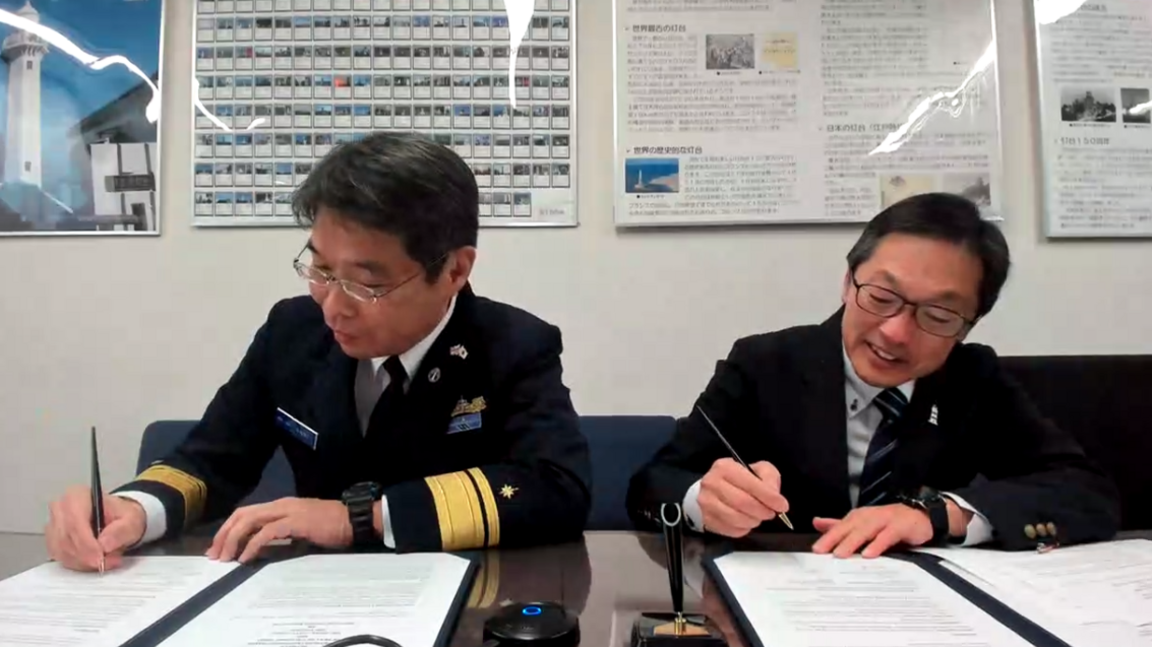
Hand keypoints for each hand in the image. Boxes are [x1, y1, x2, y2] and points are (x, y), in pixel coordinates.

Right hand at [45, 485, 145, 571]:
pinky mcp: (53, 542)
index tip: (99, 558)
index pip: (74, 522)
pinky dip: (79, 564)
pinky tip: (94, 561)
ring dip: (84, 562)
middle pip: (65, 539)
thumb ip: (120, 530)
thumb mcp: (131, 519)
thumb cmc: (121, 515)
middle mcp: (60, 508)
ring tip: (107, 560)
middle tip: (107, 562)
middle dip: (87, 556)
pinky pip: (61, 558)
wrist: (117, 520)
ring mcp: (54, 526)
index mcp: (77, 496)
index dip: (86, 543)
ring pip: (62, 552)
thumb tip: (105, 544)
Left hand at [206, 497, 356, 563]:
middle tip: (215, 555)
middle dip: (224, 534)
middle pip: (242, 514)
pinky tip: (246, 558)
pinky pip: (266, 533)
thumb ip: (282, 533)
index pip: (246, 512)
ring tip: (226, 558)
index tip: (219, 547)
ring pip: (250, 521)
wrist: (353, 520)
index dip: (229, 528)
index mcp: (280, 505)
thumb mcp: (300, 527)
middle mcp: (280, 504)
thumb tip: (261, 547)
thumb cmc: (331, 526)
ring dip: (233, 540)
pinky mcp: (295, 522)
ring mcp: (287, 511)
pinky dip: (252, 545)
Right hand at [698, 458, 788, 537]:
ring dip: (753, 521)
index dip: (769, 497)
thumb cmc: (738, 479)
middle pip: (743, 503)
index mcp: (725, 467)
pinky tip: (746, 522)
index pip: (750, 484)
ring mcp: (706, 503)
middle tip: (770, 513)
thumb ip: (769, 478)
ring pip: (736, 519)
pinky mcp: (706, 519)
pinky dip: (744, 529)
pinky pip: (731, 530)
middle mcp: (712, 483)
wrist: (711, 489)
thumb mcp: (757, 470)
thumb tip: (775, 496)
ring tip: (758, 517)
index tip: (782, 506)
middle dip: (762, 511)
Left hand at [811, 503, 933, 557]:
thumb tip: (816, 522)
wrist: (921, 515)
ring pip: (865, 530)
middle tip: (820, 551)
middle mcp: (869, 516)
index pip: (840, 527)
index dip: (827, 538)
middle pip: (848, 527)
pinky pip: (887, 536)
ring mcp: (885, 520)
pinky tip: (869, 554)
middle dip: (833, 538)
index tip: (815, 550)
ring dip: (852, 541)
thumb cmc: (888, 522)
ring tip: (840, 554)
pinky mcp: (900, 526)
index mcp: (859, 517)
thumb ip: (840, 524)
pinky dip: (877, 544)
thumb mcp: (863, 523)